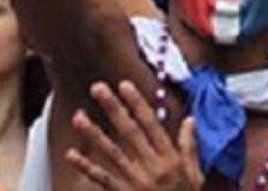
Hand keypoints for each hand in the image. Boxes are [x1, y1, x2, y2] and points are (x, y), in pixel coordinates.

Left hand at [65, 81, 204, 190]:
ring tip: (79, 117)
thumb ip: (190, 146)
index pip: (151, 124)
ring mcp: (135, 182)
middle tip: (98, 88)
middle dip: (113, 108)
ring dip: (94, 134)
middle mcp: (151, 167)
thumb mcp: (195, 175)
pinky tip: (72, 154)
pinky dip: (86, 167)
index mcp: (170, 159)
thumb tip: (190, 120)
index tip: (124, 85)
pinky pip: (102, 179)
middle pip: (129, 132)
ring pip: (112, 153)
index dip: (137, 104)